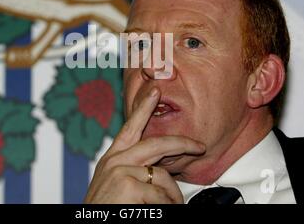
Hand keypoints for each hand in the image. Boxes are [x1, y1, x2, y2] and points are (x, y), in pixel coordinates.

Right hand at [84, 87, 205, 203]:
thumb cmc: (104, 208)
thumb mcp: (112, 182)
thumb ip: (131, 169)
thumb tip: (158, 168)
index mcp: (112, 158)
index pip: (130, 127)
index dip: (144, 108)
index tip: (155, 92)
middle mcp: (115, 160)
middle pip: (156, 144)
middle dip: (182, 143)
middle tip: (198, 146)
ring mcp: (121, 171)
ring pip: (162, 176)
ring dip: (172, 196)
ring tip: (170, 206)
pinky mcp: (128, 186)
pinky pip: (160, 195)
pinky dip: (164, 206)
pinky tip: (152, 211)